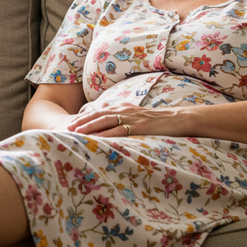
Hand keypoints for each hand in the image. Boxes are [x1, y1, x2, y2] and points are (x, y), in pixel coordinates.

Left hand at [66, 104, 183, 137]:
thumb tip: (112, 127)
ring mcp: (132, 118)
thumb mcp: (138, 117)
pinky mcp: (139, 126)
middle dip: (82, 121)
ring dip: (90, 126)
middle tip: (68, 128)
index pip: (100, 111)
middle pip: (98, 115)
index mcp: (124, 108)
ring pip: (105, 121)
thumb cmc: (159, 121)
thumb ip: (125, 119)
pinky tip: (98, 139)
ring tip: (77, 132)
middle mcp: (125, 110)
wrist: (178, 118)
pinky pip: (120, 130)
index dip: (85, 117)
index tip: (72, 123)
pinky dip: (107, 134)